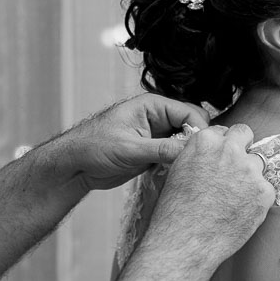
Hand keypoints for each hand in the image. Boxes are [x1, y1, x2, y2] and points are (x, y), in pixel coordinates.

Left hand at [46, 95, 210, 190]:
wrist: (75, 165)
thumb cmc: (93, 147)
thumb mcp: (130, 148)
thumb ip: (162, 149)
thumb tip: (191, 151)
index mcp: (152, 105)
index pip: (190, 112)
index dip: (201, 130)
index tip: (204, 150)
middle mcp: (158, 118)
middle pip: (192, 126)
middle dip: (196, 143)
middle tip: (197, 162)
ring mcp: (157, 136)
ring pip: (185, 143)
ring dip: (188, 156)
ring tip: (189, 170)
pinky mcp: (154, 153)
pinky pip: (175, 156)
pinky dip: (179, 165)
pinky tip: (178, 175)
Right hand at [145, 124, 274, 265]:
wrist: (185, 242)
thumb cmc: (174, 212)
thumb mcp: (177, 172)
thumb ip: (198, 156)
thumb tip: (209, 157)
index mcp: (205, 141)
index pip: (224, 131)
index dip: (222, 145)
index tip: (221, 158)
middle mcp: (229, 150)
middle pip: (245, 135)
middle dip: (241, 147)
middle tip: (235, 168)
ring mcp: (249, 170)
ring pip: (257, 164)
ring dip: (249, 176)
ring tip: (234, 199)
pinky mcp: (264, 192)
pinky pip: (265, 190)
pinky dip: (256, 200)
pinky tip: (240, 213)